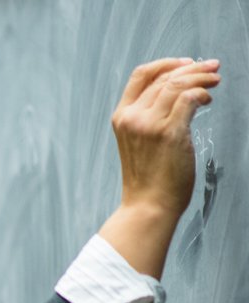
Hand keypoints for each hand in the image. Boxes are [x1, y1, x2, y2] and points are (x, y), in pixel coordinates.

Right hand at [111, 57, 220, 216]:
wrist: (148, 205)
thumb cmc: (149, 179)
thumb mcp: (140, 142)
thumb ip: (150, 118)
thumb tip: (179, 97)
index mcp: (122, 117)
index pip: (140, 76)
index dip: (165, 63)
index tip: (186, 62)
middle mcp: (132, 117)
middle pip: (164, 78)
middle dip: (192, 68)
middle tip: (212, 67)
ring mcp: (148, 125)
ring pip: (177, 85)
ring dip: (201, 78)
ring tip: (215, 80)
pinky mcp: (168, 133)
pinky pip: (188, 99)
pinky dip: (202, 93)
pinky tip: (208, 99)